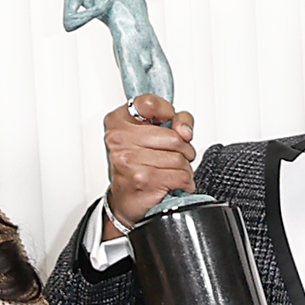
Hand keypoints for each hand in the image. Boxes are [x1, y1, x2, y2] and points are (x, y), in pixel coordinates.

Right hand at [102, 93, 196, 231]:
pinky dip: (185, 182)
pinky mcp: (143, 179)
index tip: (168, 124)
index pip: (150, 103)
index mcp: (118, 121)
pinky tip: (176, 183)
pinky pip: (181, 175)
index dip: (168, 113)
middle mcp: (120, 138)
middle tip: (174, 156)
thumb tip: (185, 130)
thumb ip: (172, 122)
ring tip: (172, 171)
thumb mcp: (150, 136)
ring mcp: (130, 159)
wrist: (125, 201)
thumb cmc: (136, 167)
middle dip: (183, 149)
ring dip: (184, 167)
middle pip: (174, 136)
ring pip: (180, 157)